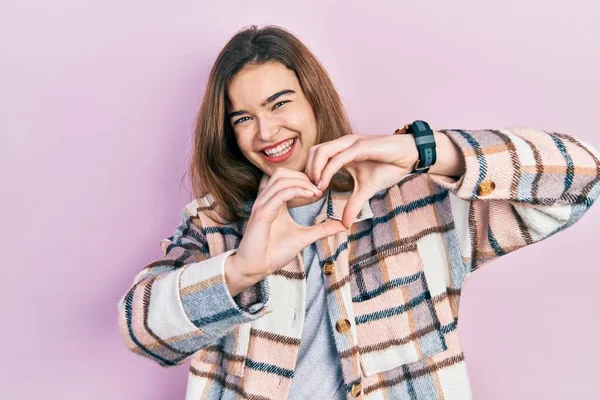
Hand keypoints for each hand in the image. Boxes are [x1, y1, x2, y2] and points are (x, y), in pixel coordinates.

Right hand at [232, 168, 346, 281]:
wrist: (256, 268)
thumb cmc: (274, 252)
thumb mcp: (304, 237)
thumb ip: (321, 229)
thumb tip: (343, 226)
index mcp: (274, 202)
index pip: (286, 177)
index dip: (305, 178)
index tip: (322, 189)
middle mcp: (266, 200)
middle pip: (283, 173)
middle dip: (304, 176)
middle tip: (320, 188)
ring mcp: (262, 205)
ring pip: (281, 179)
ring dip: (302, 182)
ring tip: (317, 192)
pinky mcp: (261, 213)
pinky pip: (279, 194)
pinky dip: (296, 191)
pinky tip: (310, 196)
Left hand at [305, 133, 417, 228]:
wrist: (410, 157)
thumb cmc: (388, 167)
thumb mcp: (366, 190)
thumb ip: (353, 205)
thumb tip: (345, 225)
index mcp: (342, 151)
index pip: (316, 156)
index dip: (309, 173)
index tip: (309, 193)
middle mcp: (344, 144)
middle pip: (314, 151)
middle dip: (307, 171)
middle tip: (308, 191)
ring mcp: (351, 143)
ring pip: (322, 151)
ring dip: (314, 170)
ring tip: (315, 188)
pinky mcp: (361, 146)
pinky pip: (339, 158)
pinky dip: (327, 171)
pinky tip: (323, 184)